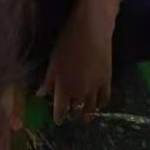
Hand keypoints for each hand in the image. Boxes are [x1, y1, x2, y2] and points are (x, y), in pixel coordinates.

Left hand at [38, 5, 112, 124]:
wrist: (92, 29)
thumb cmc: (67, 41)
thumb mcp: (53, 60)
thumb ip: (48, 80)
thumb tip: (41, 95)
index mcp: (63, 87)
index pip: (60, 111)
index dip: (59, 117)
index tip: (58, 120)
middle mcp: (80, 92)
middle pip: (75, 108)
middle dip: (71, 110)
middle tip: (69, 109)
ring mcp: (95, 88)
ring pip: (90, 107)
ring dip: (85, 110)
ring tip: (82, 114)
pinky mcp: (107, 81)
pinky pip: (104, 99)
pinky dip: (100, 104)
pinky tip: (97, 104)